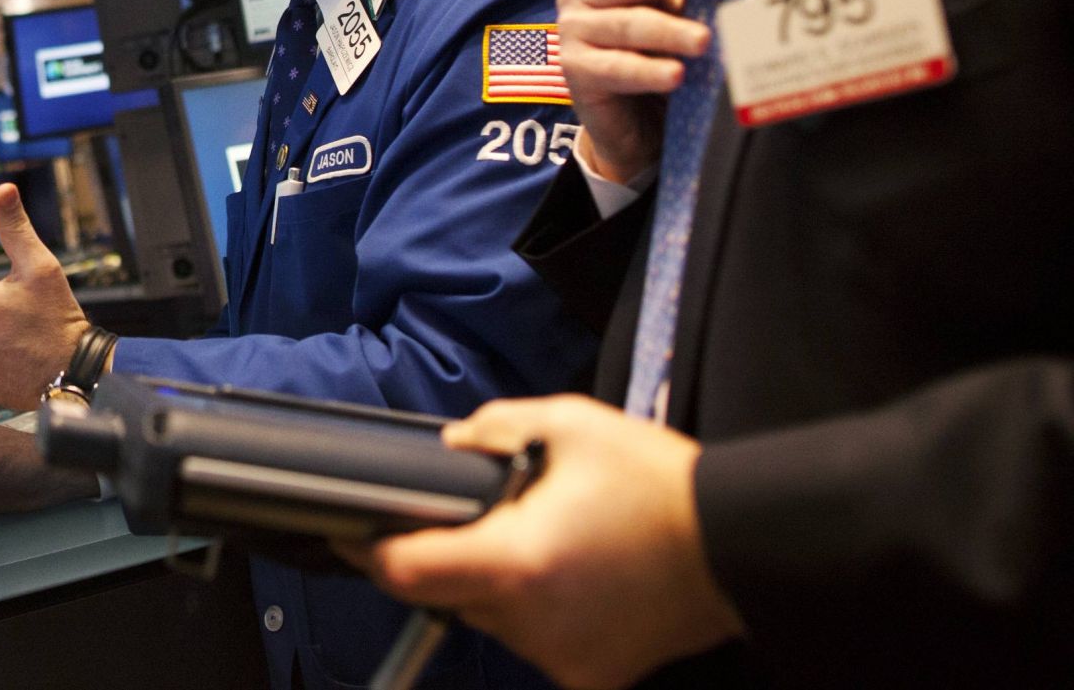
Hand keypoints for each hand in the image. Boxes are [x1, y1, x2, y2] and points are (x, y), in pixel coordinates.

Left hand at [338, 396, 743, 689]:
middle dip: (445, 552)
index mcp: (518, 563)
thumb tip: (451, 448)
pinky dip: (534, 607)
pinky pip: (533, 638)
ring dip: (494, 580)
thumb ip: (493, 429)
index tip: (349, 527)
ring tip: (543, 535)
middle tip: (474, 512)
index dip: (369, 549)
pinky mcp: (591, 675)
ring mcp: (562, 657)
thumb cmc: (661, 486)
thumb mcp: (570, 425)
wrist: (741, 544)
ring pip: (490, 616)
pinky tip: (570, 572)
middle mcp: (532, 622)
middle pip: (447, 593)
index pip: (407, 572)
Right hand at [554, 0, 728, 180]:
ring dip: (669, 31)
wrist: (628, 127)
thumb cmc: (653, 66)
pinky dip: (647, 71)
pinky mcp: (574, 70)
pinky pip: (615, 68)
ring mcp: (573, 33)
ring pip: (627, 25)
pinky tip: (675, 75)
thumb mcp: (673, 28)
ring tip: (704, 40)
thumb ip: (693, 4)